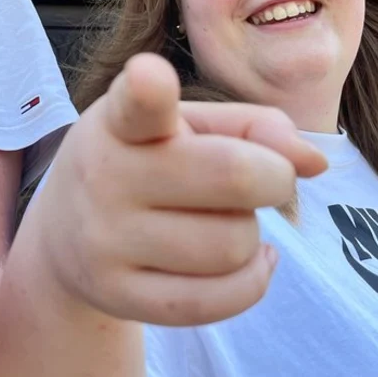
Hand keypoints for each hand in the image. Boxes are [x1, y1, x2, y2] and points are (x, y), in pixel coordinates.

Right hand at [31, 53, 326, 326]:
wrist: (63, 238)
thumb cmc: (145, 165)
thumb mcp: (186, 127)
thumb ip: (253, 126)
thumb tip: (314, 162)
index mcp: (120, 121)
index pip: (137, 104)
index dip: (148, 88)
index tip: (149, 75)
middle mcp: (104, 176)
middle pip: (235, 177)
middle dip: (274, 179)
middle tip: (265, 180)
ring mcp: (105, 241)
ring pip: (234, 245)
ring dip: (250, 235)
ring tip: (224, 222)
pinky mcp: (118, 296)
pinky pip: (219, 301)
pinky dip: (252, 281)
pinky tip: (247, 262)